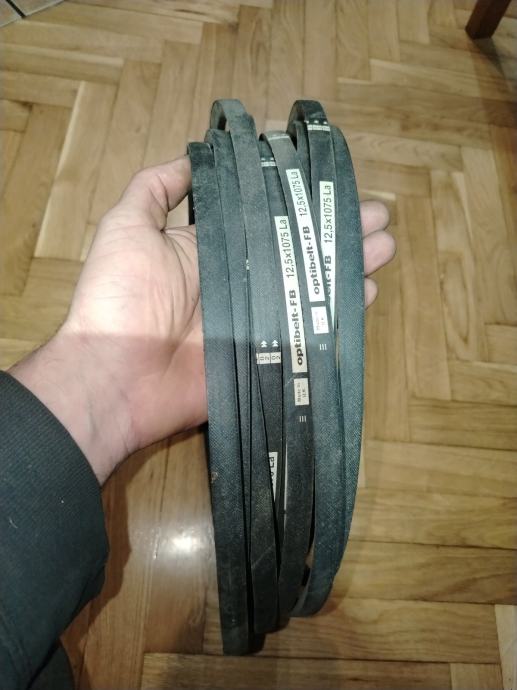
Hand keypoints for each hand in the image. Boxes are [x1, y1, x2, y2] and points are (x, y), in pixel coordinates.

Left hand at [10, 156, 394, 483]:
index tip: (331, 182)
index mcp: (213, 248)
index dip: (299, 201)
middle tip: (377, 214)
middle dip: (336, 230)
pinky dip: (339, 313)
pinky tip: (366, 290)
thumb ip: (155, 189)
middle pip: (298, 249)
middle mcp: (242, 279)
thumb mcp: (127, 227)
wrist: (118, 375)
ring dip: (347, 264)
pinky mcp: (267, 352)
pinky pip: (311, 330)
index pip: (267, 218)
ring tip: (383, 244)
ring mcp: (257, 318)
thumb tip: (190, 156)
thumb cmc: (121, 296)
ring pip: (311, 285)